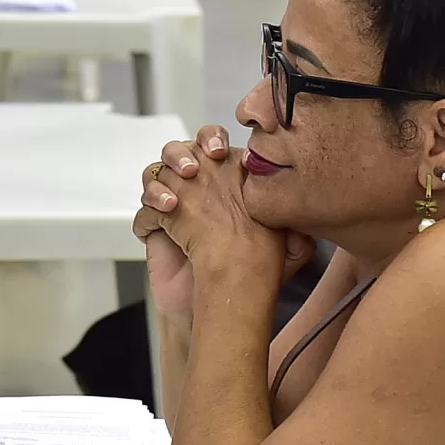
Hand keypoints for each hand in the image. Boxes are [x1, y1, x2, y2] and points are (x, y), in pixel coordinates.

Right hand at [140, 129, 309, 296]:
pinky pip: (143, 213)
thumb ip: (295, 223)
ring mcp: (174, 207)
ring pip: (154, 174)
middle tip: (192, 170)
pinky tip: (163, 218)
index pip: (213, 143)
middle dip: (180, 154)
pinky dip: (149, 212)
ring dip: (160, 180)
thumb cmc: (253, 275)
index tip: (221, 151)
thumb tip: (300, 205)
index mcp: (227, 181)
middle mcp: (199, 190)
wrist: (225, 306)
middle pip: (178, 152)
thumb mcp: (286, 248)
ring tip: (174, 200)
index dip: (213, 139)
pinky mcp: (156, 230)